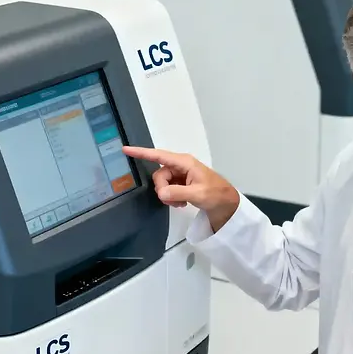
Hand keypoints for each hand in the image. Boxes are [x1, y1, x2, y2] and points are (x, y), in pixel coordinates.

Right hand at [122, 146, 239, 231]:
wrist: (226, 204)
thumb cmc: (216, 194)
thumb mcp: (198, 194)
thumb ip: (177, 192)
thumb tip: (160, 193)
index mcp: (184, 162)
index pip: (158, 156)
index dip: (141, 153)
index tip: (126, 150)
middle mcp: (180, 166)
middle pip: (159, 175)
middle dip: (163, 189)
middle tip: (175, 200)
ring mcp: (181, 175)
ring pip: (162, 184)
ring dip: (168, 195)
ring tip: (181, 202)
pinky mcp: (181, 183)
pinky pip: (168, 189)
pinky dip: (172, 198)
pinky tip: (182, 203)